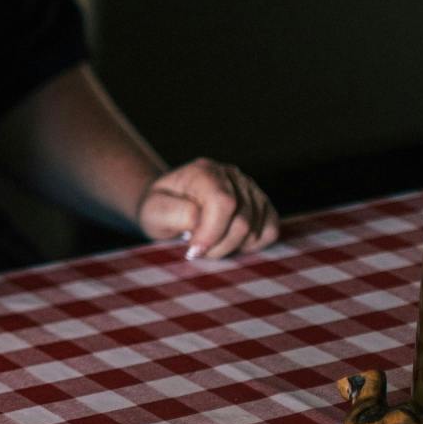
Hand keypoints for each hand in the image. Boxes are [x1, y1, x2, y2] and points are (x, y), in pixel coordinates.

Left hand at [135, 159, 278, 259]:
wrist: (169, 204)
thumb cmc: (161, 209)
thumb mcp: (152, 211)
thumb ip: (173, 213)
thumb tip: (199, 219)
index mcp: (203, 172)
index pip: (223, 203)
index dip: (212, 233)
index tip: (194, 251)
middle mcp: (231, 175)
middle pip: (242, 221)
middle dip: (219, 246)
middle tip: (197, 251)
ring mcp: (250, 188)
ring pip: (257, 229)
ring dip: (232, 247)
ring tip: (209, 244)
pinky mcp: (262, 204)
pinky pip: (270, 230)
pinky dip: (252, 244)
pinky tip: (229, 242)